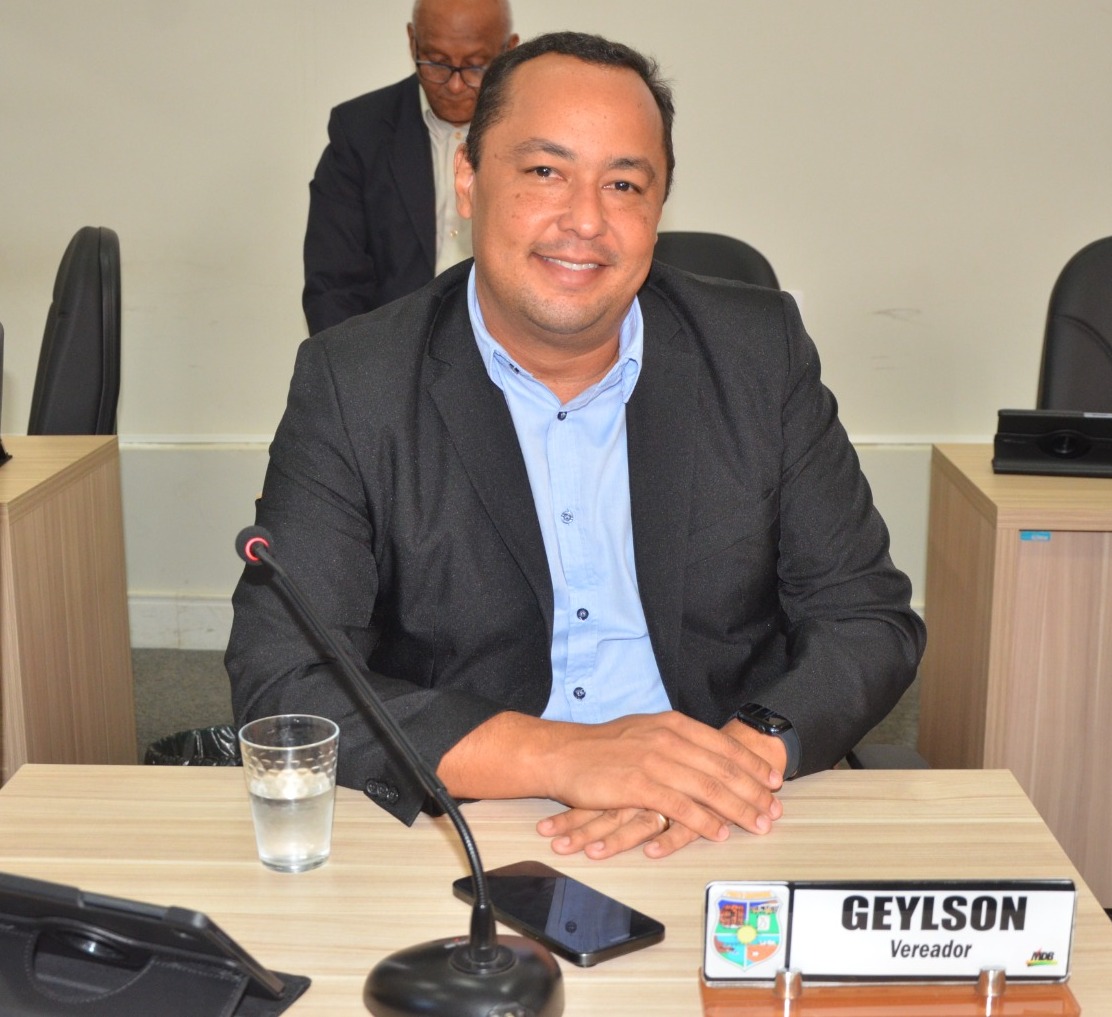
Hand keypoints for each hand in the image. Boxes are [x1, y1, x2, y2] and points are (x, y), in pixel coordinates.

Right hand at [529, 711, 783, 848]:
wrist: (563, 753)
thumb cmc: (602, 746)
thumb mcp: (645, 730)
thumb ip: (676, 739)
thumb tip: (706, 753)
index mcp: (673, 723)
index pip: (723, 744)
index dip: (751, 764)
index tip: (772, 780)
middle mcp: (668, 739)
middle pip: (723, 767)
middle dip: (753, 791)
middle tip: (773, 809)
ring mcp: (655, 762)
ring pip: (709, 787)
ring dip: (738, 808)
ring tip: (757, 823)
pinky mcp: (640, 786)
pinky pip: (680, 807)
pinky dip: (704, 821)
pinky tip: (719, 832)